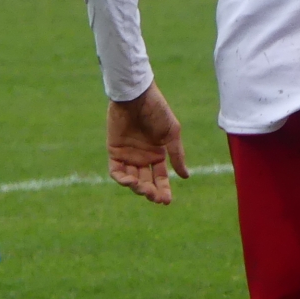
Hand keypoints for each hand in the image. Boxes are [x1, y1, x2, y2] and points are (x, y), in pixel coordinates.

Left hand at [107, 83, 187, 204]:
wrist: (137, 97)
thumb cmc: (157, 112)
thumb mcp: (172, 134)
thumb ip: (177, 155)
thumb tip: (185, 176)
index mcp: (158, 154)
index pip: (161, 177)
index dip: (164, 190)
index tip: (166, 201)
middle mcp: (143, 157)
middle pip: (146, 182)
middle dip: (151, 192)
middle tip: (156, 198)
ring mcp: (128, 155)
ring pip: (132, 180)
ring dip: (137, 188)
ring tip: (144, 189)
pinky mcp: (114, 152)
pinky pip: (116, 171)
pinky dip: (122, 179)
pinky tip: (131, 181)